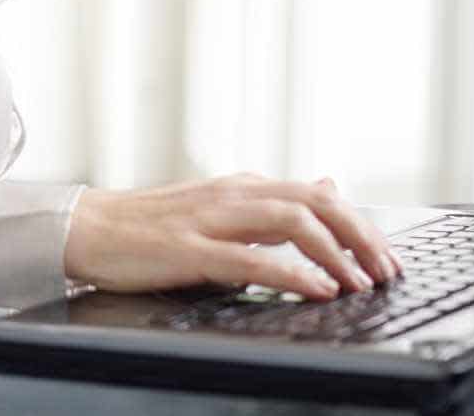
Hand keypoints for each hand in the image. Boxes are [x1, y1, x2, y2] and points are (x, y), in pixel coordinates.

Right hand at [63, 174, 403, 298]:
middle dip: (360, 236)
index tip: (387, 256)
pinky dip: (291, 273)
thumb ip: (273, 202)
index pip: (317, 196)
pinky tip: (316, 289)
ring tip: (361, 281)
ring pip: (290, 222)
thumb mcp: (221, 206)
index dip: (360, 225)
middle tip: (387, 270)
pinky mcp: (189, 249)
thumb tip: (328, 184)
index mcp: (242, 186)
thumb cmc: (149, 224)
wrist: (86, 228)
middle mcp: (232, 194)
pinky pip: (250, 259)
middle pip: (314, 202)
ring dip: (335, 252)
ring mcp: (210, 219)